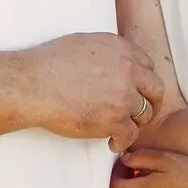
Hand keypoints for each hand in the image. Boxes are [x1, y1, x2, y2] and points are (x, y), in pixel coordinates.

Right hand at [23, 33, 164, 152]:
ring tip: (121, 129)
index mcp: (121, 49)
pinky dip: (123, 142)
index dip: (142, 81)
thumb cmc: (49, 64)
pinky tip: (113, 143)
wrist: (31, 85)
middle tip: (139, 113)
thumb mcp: (85, 43)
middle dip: (150, 102)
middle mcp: (128, 69)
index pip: (148, 66)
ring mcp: (123, 95)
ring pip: (145, 114)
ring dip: (135, 123)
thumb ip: (108, 53)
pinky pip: (130, 135)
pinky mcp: (114, 119)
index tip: (135, 92)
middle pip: (156, 89)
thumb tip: (115, 61)